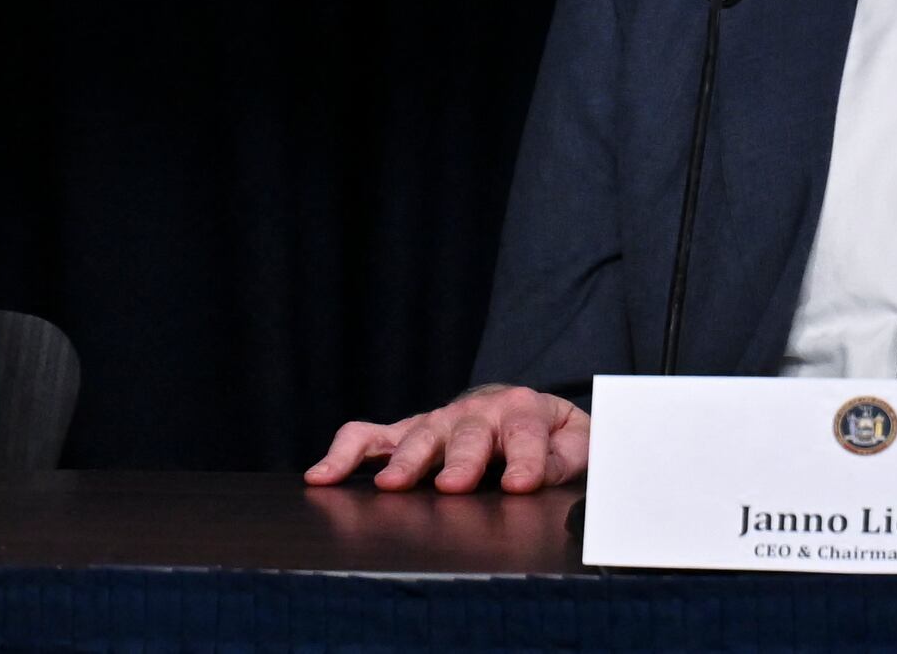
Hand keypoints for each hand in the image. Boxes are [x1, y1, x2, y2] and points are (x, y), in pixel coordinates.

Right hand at [302, 385, 592, 491]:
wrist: (522, 410)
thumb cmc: (548, 436)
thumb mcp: (573, 444)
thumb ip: (564, 460)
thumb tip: (544, 477)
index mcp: (525, 411)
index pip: (529, 438)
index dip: (527, 462)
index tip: (521, 485)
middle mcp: (478, 412)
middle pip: (469, 435)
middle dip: (461, 460)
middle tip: (452, 485)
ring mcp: (438, 422)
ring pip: (419, 436)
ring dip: (406, 460)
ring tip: (391, 485)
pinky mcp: (406, 433)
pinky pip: (370, 436)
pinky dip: (345, 452)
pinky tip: (323, 476)